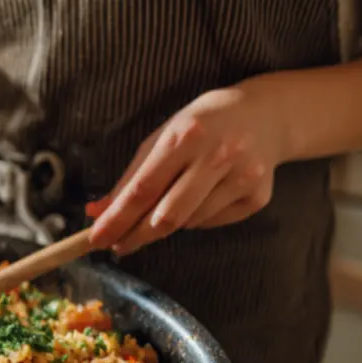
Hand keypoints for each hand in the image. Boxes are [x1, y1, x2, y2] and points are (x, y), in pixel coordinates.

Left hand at [86, 84, 293, 254]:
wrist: (266, 116)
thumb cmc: (202, 126)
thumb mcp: (162, 138)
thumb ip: (130, 177)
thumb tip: (97, 212)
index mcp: (185, 136)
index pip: (143, 189)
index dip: (117, 219)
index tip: (95, 239)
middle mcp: (217, 156)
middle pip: (167, 216)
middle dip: (136, 236)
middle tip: (118, 246)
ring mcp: (242, 177)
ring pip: (188, 223)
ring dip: (167, 223)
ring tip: (171, 200)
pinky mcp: (257, 196)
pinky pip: (211, 223)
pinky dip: (194, 219)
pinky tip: (202, 196)